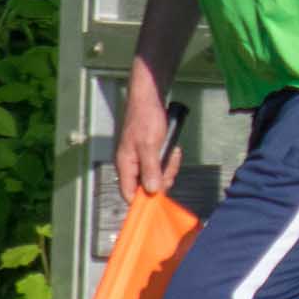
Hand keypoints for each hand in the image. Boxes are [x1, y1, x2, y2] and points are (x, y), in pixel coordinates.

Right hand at [114, 77, 179, 205]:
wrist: (150, 98)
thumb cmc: (146, 118)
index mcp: (125, 165)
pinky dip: (169, 160)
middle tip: (170, 163)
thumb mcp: (150, 145)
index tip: (160, 198)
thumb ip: (150, 169)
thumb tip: (152, 192)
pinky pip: (161, 165)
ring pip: (157, 176)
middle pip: (147, 187)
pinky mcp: (149, 154)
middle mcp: (130, 165)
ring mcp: (140, 160)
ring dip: (168, 167)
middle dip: (163, 178)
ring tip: (172, 152)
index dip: (144, 200)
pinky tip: (173, 149)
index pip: (129, 194)